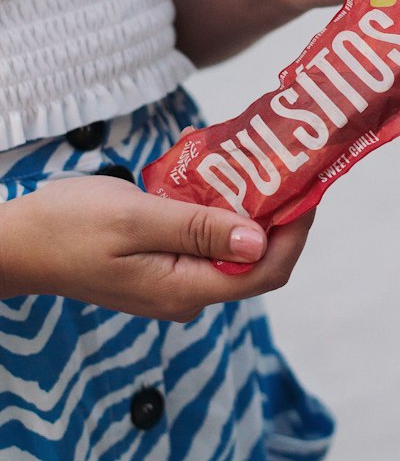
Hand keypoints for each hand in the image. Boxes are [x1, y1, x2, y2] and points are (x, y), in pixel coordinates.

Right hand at [0, 176, 313, 320]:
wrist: (14, 243)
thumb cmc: (67, 226)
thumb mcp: (136, 218)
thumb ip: (198, 229)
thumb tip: (258, 240)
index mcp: (187, 289)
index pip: (267, 270)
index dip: (296, 230)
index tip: (309, 185)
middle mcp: (189, 295)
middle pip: (258, 261)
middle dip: (280, 216)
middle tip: (289, 166)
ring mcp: (177, 284)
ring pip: (235, 249)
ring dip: (252, 210)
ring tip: (261, 165)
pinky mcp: (165, 269)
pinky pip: (210, 244)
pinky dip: (223, 213)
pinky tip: (222, 179)